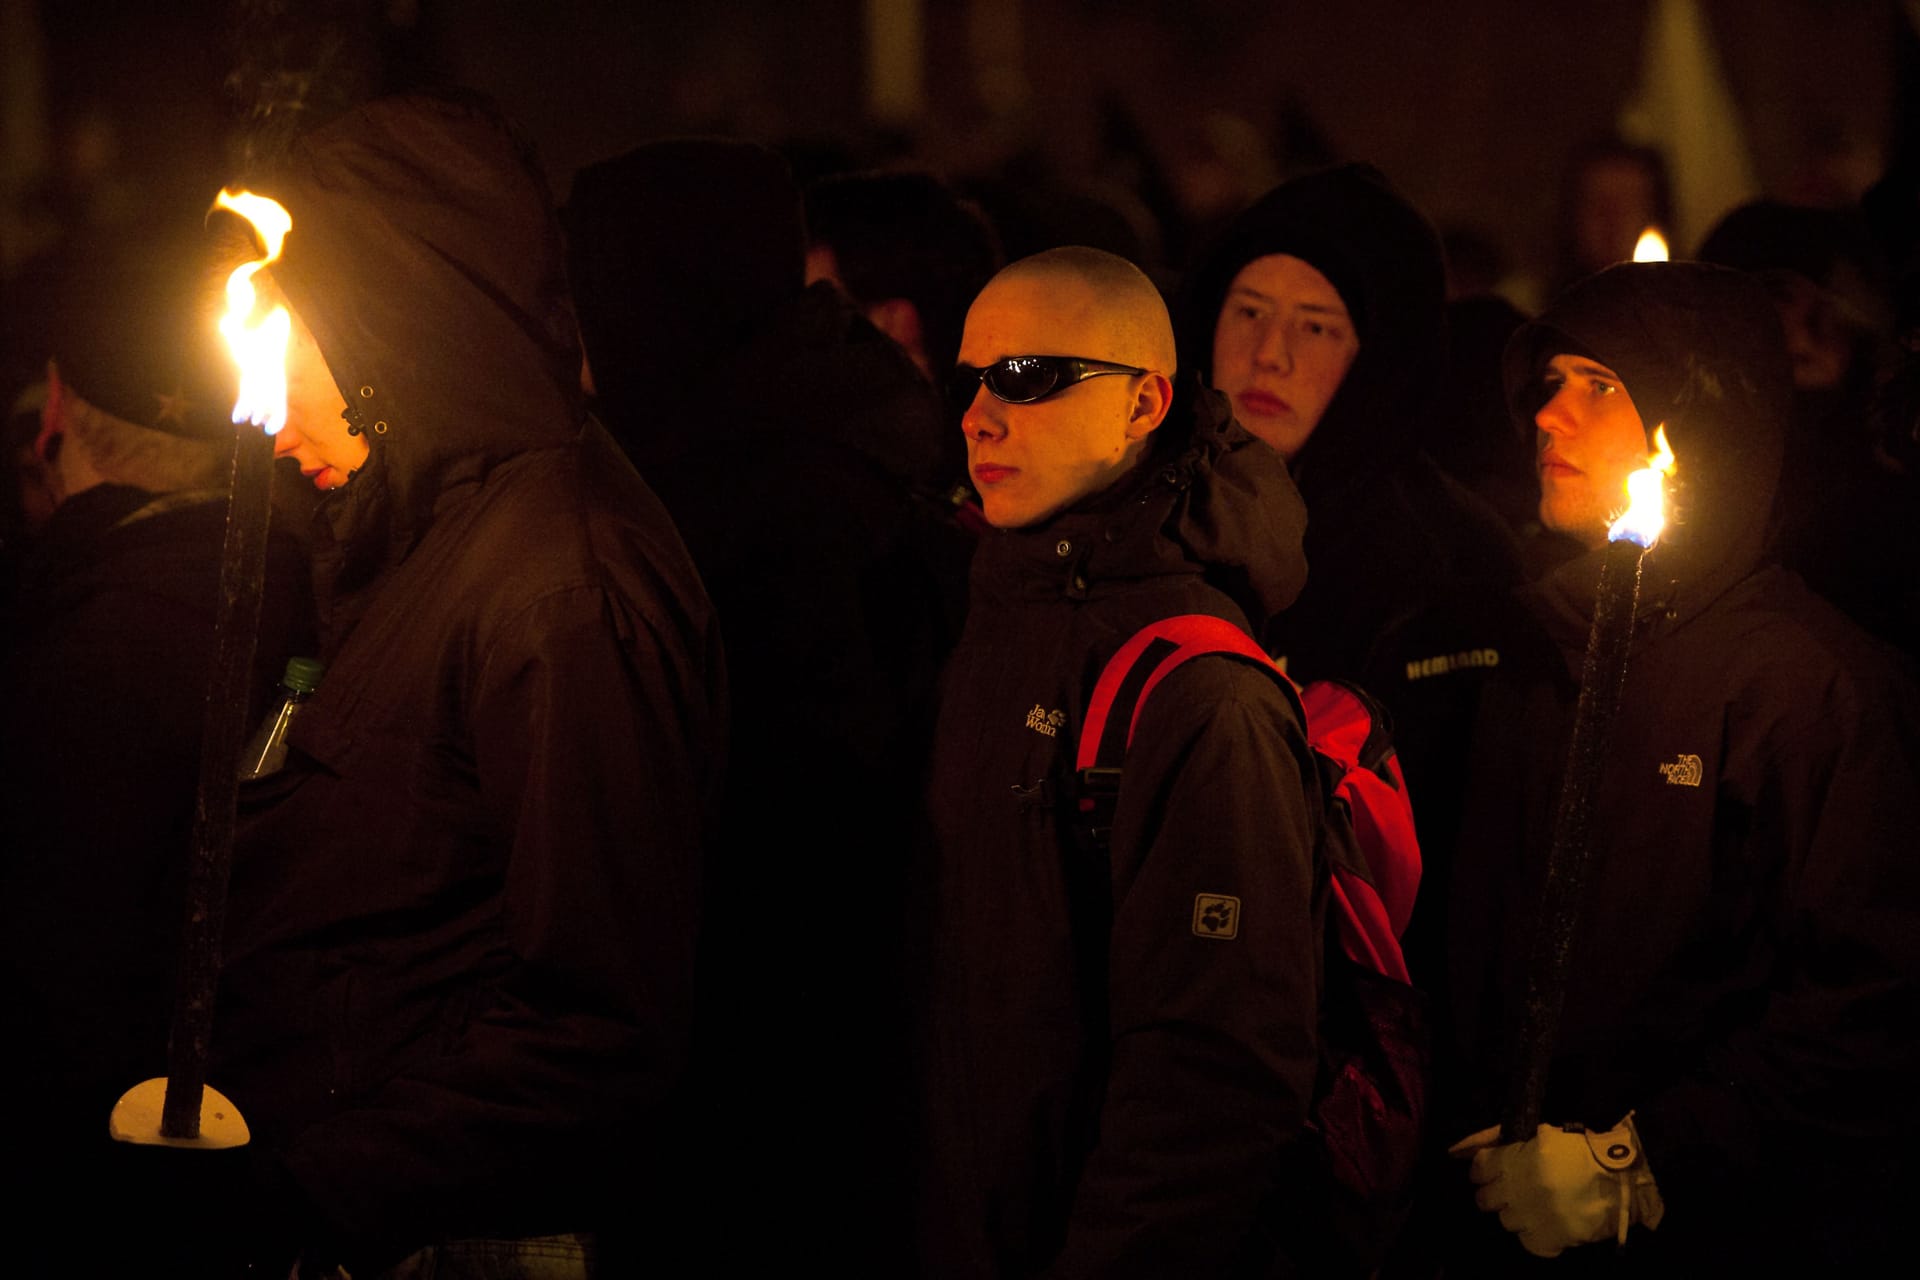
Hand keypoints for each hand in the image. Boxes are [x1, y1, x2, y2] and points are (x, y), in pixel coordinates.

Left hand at [1449, 1114, 1664, 1257]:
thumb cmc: (1583, 1150)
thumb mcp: (1540, 1133)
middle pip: (1485, 1199)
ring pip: (1505, 1221)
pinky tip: (1548, 1223)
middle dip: (1495, 1193)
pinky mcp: (1552, 1239)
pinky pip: (1528, 1242)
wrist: (1626, 1178)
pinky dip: (1536, 1235)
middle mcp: (1521, 1188)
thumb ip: (1497, 1138)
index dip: (1483, 1170)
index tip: (1492, 1172)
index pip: (1479, 1168)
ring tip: (1536, 1206)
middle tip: (1514, 1190)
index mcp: (1518, 1158)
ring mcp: (1535, 1216)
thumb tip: (1455, 1150)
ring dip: (1517, 1213)